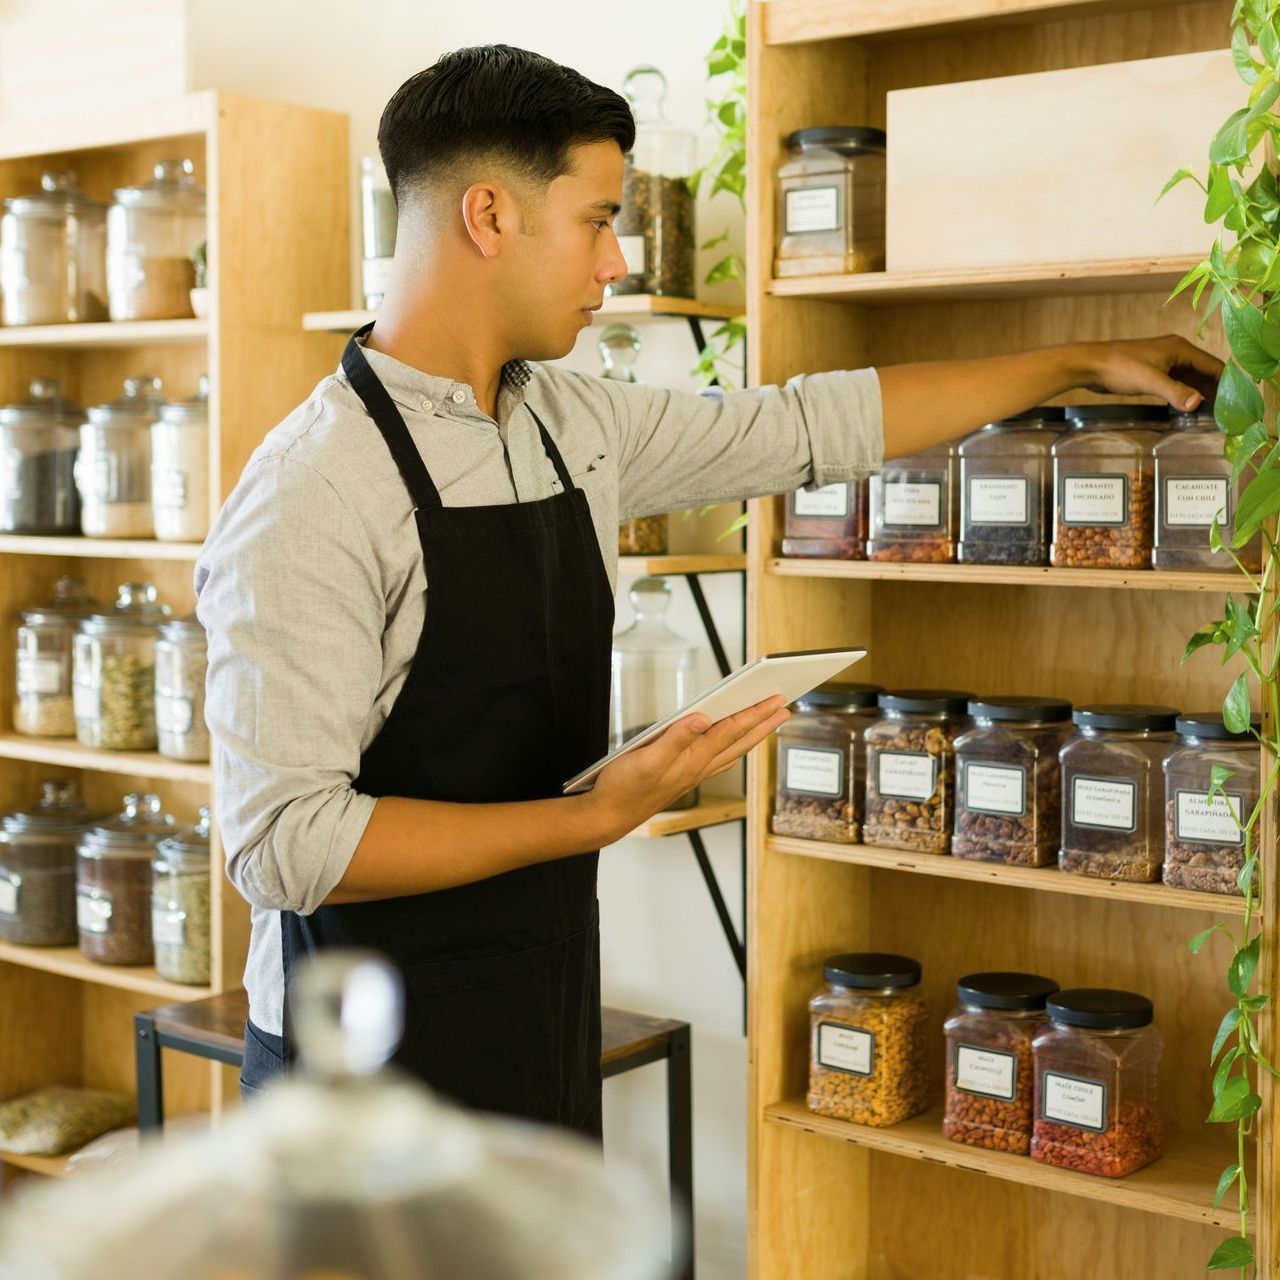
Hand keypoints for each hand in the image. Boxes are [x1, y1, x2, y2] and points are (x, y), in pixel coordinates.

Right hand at [591, 695, 789, 841]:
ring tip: (767, 722)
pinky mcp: (683, 778)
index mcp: (692, 759)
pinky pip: (718, 760)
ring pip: (732, 752)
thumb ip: (675, 738)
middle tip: (784, 707)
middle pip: (740, 742)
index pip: (731, 731)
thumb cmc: (624, 788)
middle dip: (764, 724)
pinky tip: (732, 745)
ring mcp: (692, 775)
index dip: (754, 713)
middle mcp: (698, 768)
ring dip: (752, 736)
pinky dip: (732, 748)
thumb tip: (703, 718)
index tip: (775, 700)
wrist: (608, 817)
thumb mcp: (646, 758)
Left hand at [1073, 334, 1222, 411]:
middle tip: (1225, 411)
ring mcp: (1163, 360)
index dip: (1225, 382)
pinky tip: (1188, 406)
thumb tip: (1197, 404)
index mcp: (1180, 349)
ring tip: (1211, 412)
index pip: (1213, 366)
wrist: (1090, 364)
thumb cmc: (1119, 368)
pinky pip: (1176, 381)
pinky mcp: (1152, 370)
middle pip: (1204, 372)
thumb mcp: (1150, 382)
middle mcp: (1176, 352)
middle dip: (1215, 389)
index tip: (1235, 400)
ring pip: (1190, 377)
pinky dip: (1184, 392)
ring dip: (1200, 392)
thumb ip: (1175, 393)